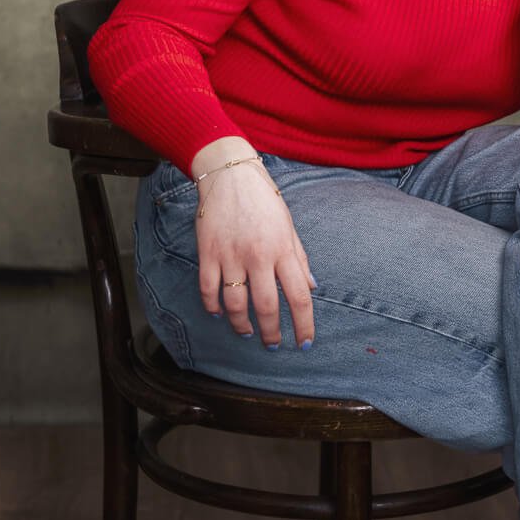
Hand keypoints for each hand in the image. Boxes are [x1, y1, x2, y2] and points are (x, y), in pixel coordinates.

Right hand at [193, 159, 316, 348]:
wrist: (230, 174)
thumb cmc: (263, 200)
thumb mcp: (289, 226)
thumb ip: (300, 258)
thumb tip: (312, 288)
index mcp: (283, 249)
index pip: (300, 296)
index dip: (304, 324)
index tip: (304, 342)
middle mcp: (258, 255)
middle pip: (267, 306)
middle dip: (272, 332)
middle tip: (272, 344)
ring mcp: (231, 255)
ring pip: (235, 303)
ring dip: (242, 325)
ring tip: (247, 332)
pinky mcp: (208, 252)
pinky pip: (209, 289)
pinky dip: (213, 306)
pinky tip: (220, 313)